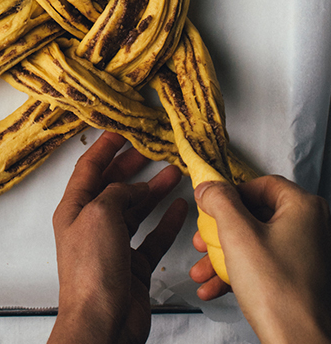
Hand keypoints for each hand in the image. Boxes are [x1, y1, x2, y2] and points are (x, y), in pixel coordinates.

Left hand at [47, 131, 187, 343]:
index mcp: (73, 210)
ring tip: (173, 172)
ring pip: (135, 210)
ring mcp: (112, 246)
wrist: (102, 320)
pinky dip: (166, 222)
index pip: (88, 169)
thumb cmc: (92, 271)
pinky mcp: (133, 266)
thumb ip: (117, 193)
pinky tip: (179, 208)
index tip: (120, 130)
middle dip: (131, 166)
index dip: (104, 148)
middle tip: (151, 149)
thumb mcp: (100, 215)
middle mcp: (91, 225)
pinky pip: (151, 237)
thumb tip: (133, 186)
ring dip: (153, 191)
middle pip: (113, 187)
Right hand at [191, 175, 330, 343]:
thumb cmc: (277, 289)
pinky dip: (237, 272)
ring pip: (254, 242)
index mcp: (304, 208)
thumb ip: (219, 201)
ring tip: (201, 271)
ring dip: (222, 256)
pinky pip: (262, 263)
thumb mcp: (236, 234)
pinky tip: (213, 286)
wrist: (296, 338)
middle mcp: (311, 226)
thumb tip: (209, 186)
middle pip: (254, 215)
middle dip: (220, 232)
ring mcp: (305, 252)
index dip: (231, 194)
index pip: (261, 184)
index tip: (209, 205)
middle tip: (202, 241)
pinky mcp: (298, 275)